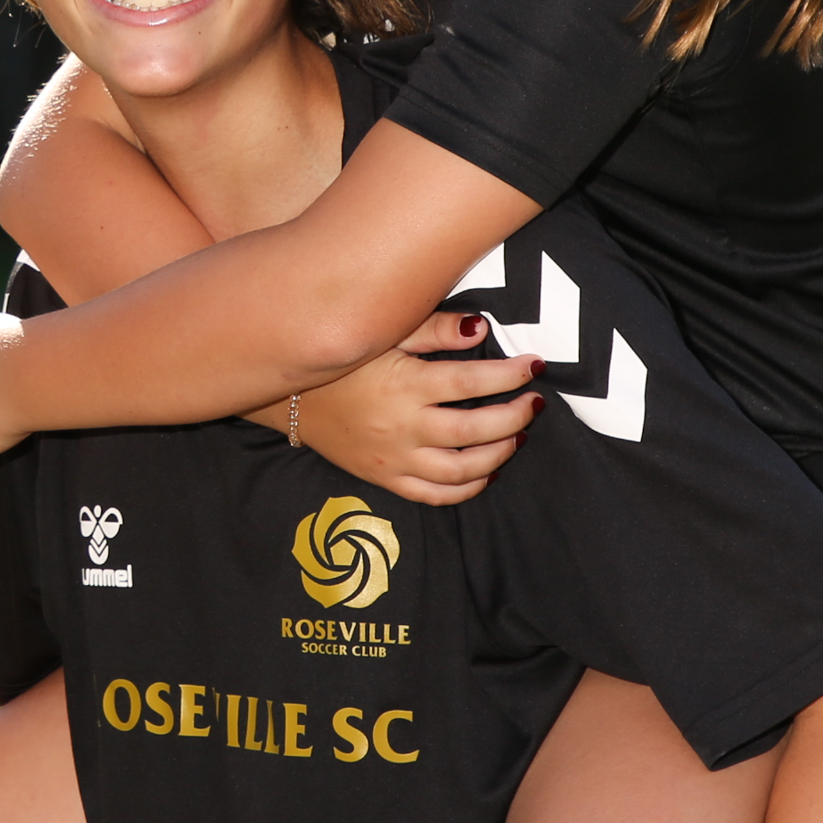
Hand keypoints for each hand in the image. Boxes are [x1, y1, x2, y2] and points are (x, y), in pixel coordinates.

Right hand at [266, 313, 541, 505]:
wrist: (287, 397)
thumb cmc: (340, 359)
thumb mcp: (383, 333)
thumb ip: (432, 329)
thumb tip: (480, 328)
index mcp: (405, 385)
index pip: (473, 381)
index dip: (511, 374)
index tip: (533, 365)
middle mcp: (403, 427)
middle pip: (476, 429)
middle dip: (515, 416)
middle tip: (534, 403)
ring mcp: (394, 458)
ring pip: (462, 469)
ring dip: (499, 454)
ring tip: (516, 436)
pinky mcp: (385, 478)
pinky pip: (434, 495)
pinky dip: (466, 488)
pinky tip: (485, 472)